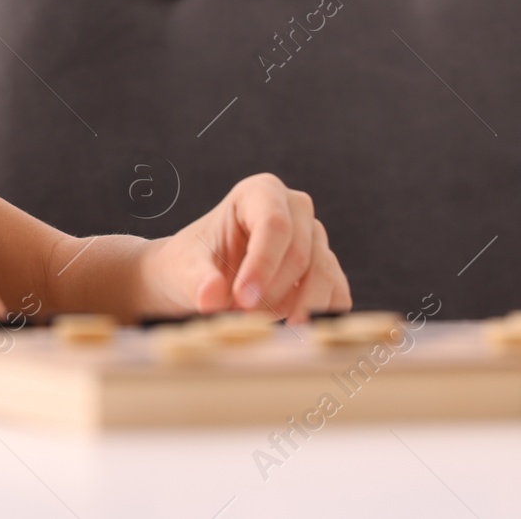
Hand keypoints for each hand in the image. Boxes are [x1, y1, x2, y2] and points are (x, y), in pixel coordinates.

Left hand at [140, 173, 349, 324]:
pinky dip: (320, 313)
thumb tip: (209, 296)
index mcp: (258, 192)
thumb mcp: (184, 270)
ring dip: (296, 305)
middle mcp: (294, 209)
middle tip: (240, 315)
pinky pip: (337, 292)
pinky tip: (295, 327)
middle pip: (299, 252)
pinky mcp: (324, 269)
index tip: (243, 299)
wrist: (203, 281)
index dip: (262, 264)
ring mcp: (314, 238)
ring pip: (323, 272)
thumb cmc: (193, 264)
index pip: (274, 224)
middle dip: (271, 290)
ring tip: (263, 325)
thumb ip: (197, 280)